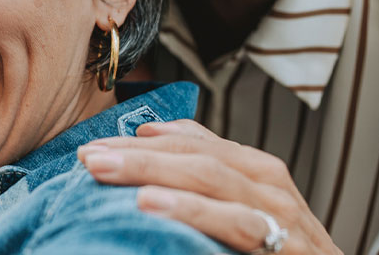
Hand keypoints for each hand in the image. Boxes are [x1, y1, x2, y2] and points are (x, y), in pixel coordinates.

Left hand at [78, 119, 338, 253]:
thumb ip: (205, 176)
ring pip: (212, 178)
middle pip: (197, 155)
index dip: (142, 141)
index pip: (194, 143)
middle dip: (137, 154)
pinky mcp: (290, 249)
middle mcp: (272, 185)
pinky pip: (237, 224)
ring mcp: (285, 216)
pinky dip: (191, 210)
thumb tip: (150, 136)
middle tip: (88, 157)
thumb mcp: (241, 211)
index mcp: (257, 171)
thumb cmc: (280, 254)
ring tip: (106, 171)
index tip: (95, 146)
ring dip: (152, 170)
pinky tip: (151, 204)